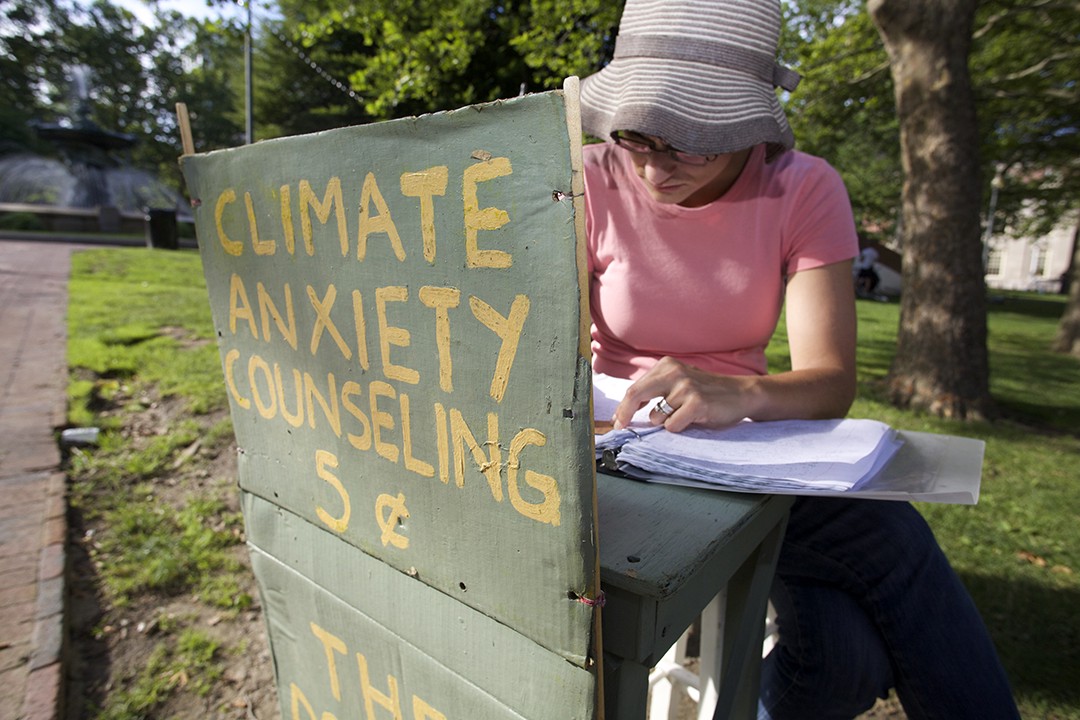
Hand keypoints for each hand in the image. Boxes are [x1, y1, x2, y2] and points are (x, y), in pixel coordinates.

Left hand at [612, 357, 754, 432]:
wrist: (741, 393)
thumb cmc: (707, 393)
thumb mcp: (679, 384)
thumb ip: (656, 393)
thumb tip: (625, 412)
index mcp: (666, 365)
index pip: (635, 387)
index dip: (623, 406)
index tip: (617, 420)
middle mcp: (674, 372)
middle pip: (635, 394)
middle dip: (624, 413)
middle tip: (620, 427)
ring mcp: (685, 386)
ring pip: (657, 416)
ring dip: (665, 422)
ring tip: (684, 415)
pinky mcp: (697, 402)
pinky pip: (673, 425)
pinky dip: (679, 427)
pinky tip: (694, 419)